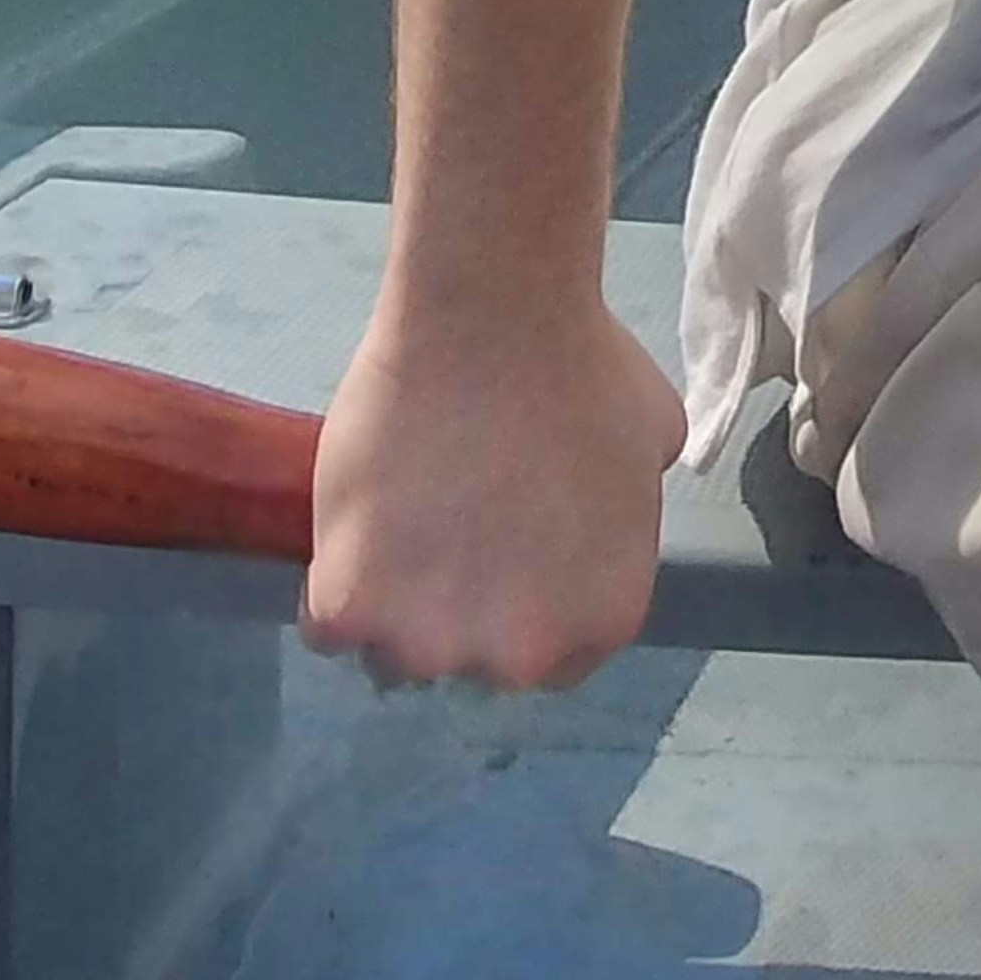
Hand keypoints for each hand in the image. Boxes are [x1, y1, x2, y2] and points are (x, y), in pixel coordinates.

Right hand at [296, 272, 689, 691]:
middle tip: (445, 536)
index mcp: (598, 620)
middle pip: (473, 662)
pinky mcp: (349, 606)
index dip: (521, 609)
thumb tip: (593, 522)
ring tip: (393, 531)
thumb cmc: (583, 363)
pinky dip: (331, 588)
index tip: (501, 566)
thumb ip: (623, 520)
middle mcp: (519, 654)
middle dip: (459, 612)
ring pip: (394, 653)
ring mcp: (427, 639)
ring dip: (390, 606)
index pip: (552, 658)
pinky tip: (350, 533)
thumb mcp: (653, 449)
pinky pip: (327, 626)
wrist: (491, 317)